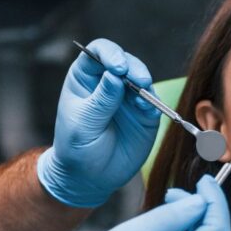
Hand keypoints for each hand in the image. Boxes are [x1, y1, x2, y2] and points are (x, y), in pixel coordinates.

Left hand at [37, 39, 160, 207]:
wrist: (90, 177)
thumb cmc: (77, 148)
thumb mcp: (83, 124)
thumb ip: (100, 100)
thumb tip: (114, 75)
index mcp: (86, 78)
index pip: (99, 53)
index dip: (110, 54)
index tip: (117, 68)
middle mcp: (109, 83)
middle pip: (125, 61)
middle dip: (133, 67)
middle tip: (138, 81)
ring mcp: (128, 98)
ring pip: (142, 77)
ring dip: (145, 82)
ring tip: (142, 94)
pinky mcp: (144, 114)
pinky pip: (153, 101)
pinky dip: (153, 102)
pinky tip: (147, 108)